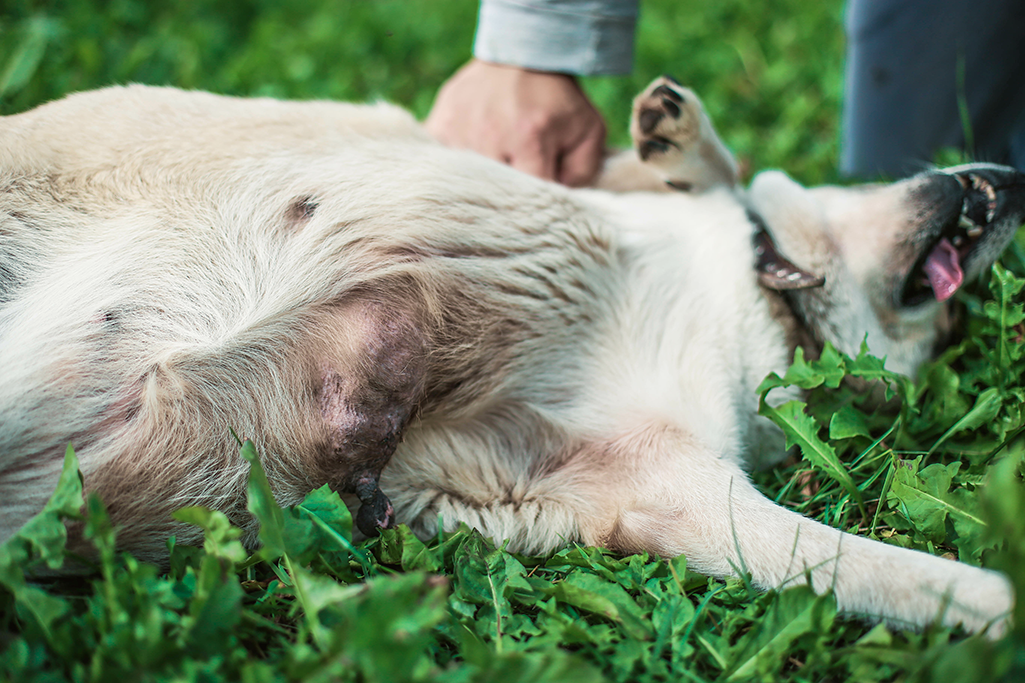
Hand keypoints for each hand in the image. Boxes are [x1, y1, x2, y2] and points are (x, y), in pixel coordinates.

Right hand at [426, 60, 606, 186]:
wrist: (522, 52)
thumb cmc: (557, 99)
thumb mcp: (588, 130)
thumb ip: (583, 171)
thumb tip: (560, 202)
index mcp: (529, 138)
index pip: (530, 198)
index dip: (537, 206)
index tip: (541, 202)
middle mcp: (489, 136)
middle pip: (495, 195)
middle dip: (508, 199)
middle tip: (518, 190)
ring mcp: (459, 131)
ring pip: (467, 184)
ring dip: (480, 185)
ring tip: (494, 173)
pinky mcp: (439, 125)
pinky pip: (442, 165)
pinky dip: (454, 171)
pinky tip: (468, 164)